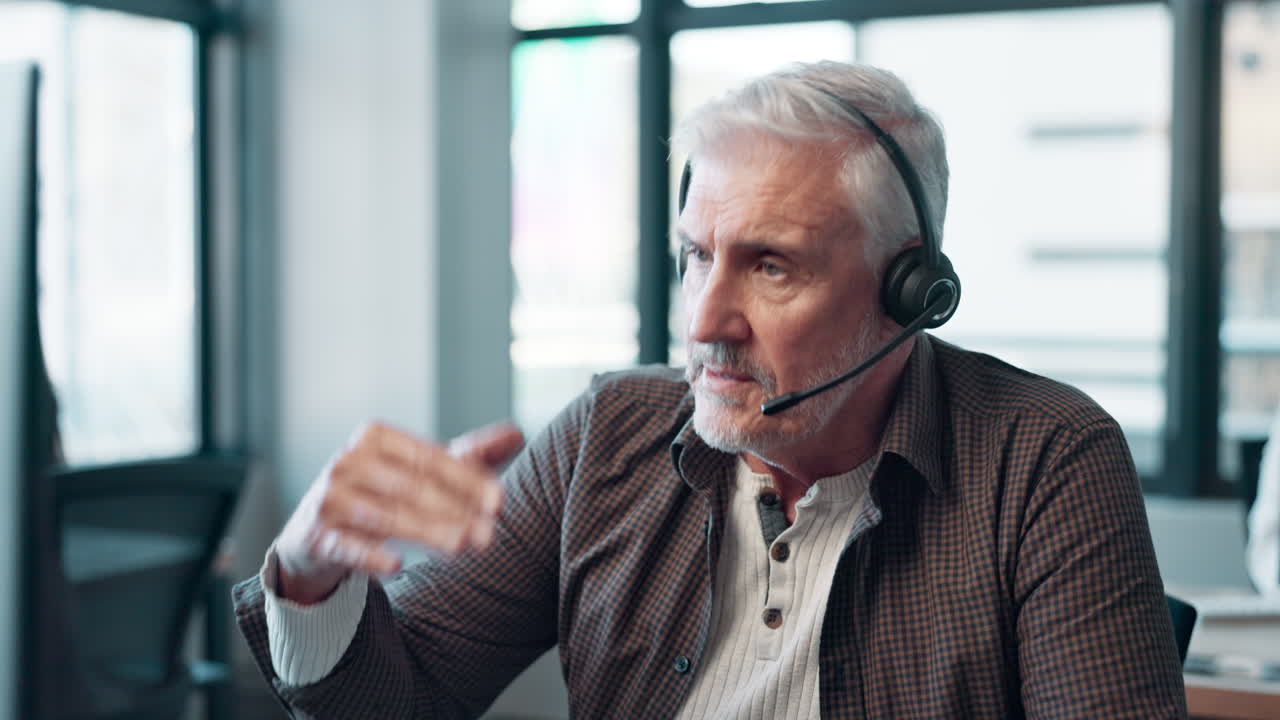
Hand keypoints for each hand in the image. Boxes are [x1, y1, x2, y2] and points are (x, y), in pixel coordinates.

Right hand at [274, 421, 524, 603]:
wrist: (317, 532)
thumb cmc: (380, 493)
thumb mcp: (421, 471)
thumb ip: (467, 455)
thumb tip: (516, 434)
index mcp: (377, 438)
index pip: (429, 458)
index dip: (467, 479)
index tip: (500, 502)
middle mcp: (349, 462)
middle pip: (410, 487)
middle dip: (454, 511)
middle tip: (489, 534)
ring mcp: (329, 499)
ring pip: (385, 517)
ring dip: (426, 532)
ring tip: (462, 547)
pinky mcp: (316, 536)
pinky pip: (346, 546)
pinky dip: (370, 556)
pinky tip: (396, 567)